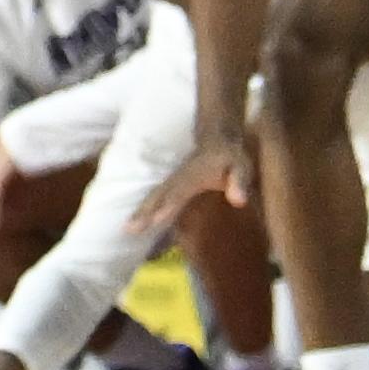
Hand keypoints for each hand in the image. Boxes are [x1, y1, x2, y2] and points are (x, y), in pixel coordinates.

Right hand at [130, 136, 253, 236]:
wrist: (217, 140)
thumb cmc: (231, 158)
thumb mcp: (241, 167)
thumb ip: (238, 183)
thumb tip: (238, 202)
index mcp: (193, 176)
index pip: (178, 193)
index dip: (167, 206)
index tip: (154, 221)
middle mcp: (177, 179)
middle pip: (158, 196)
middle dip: (144, 212)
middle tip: (129, 229)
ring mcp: (171, 181)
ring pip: (153, 196)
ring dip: (139, 212)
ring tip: (127, 229)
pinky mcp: (169, 185)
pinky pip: (154, 197)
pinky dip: (144, 209)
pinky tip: (137, 222)